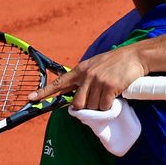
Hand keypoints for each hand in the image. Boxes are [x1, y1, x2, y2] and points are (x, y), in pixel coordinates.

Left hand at [29, 43, 147, 110]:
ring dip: (100, 107)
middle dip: (85, 108)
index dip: (43, 92)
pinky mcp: (109, 87)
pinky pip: (104, 107)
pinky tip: (115, 97)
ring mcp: (97, 81)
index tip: (30, 99)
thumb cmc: (116, 63)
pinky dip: (109, 107)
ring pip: (91, 107)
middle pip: (77, 103)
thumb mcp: (95, 66)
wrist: (135, 56)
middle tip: (96, 102)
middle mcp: (86, 75)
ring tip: (109, 95)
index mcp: (80, 70)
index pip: (59, 82)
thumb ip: (84, 79)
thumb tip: (76, 98)